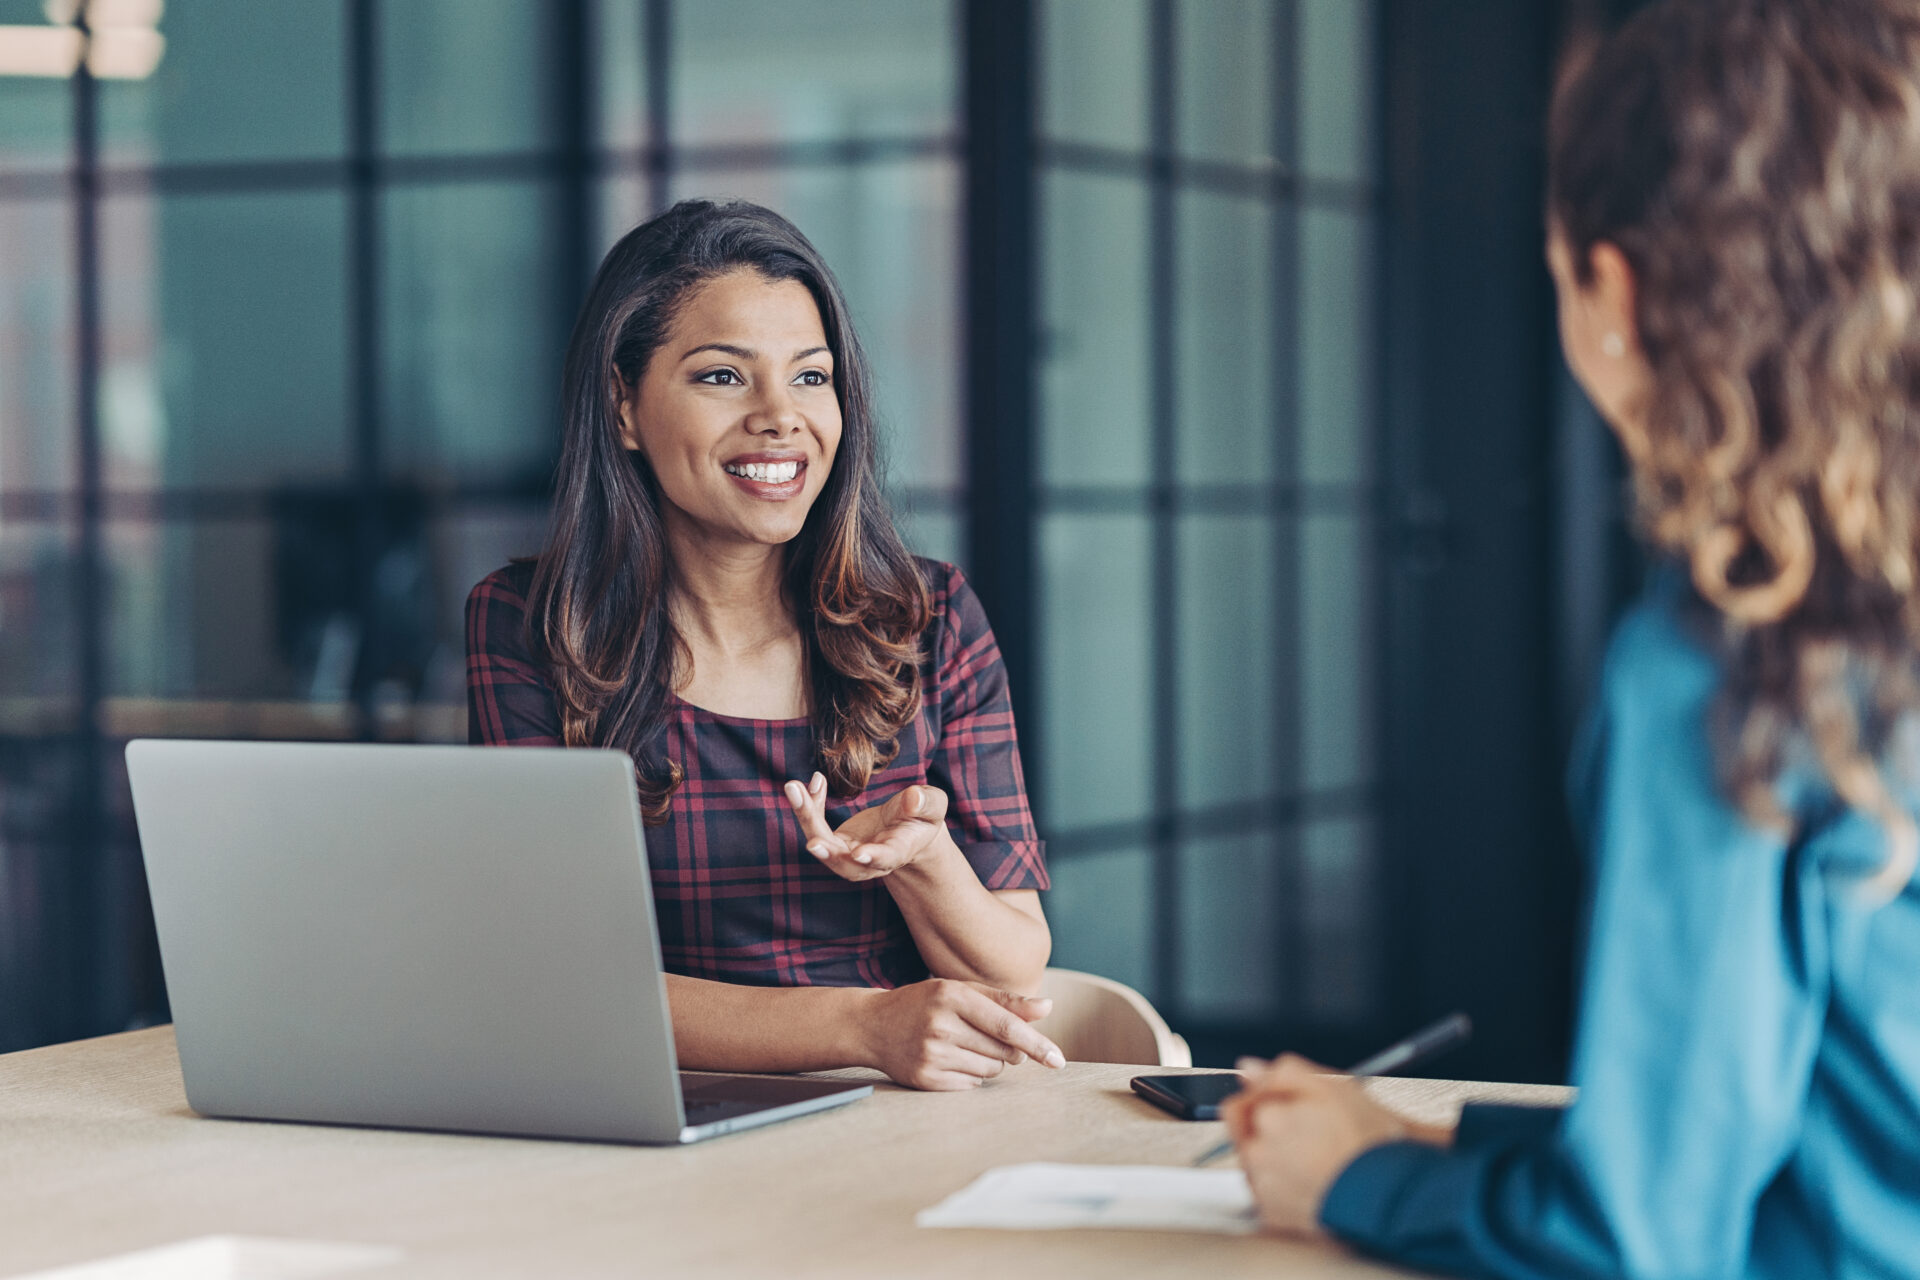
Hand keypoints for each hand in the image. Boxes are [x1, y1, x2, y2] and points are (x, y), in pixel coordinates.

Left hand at [783, 773, 951, 881]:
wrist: (906, 830)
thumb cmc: (922, 818)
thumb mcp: (933, 806)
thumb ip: (926, 803)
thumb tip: (913, 797)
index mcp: (898, 852)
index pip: (886, 858)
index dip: (874, 857)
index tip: (860, 854)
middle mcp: (869, 861)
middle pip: (845, 862)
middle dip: (828, 852)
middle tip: (813, 843)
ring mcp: (849, 855)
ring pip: (823, 846)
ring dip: (807, 819)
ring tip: (794, 789)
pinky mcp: (836, 843)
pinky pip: (816, 827)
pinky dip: (809, 806)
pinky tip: (807, 783)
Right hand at [856, 979, 1066, 1090]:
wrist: (872, 1025)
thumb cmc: (925, 1004)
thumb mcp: (961, 991)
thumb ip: (1005, 1000)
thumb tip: (1048, 1007)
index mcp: (952, 996)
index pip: (1006, 1026)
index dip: (1036, 1043)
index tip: (1058, 1059)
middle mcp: (940, 1025)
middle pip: (1003, 1052)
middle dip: (1009, 1049)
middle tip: (986, 1037)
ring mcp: (931, 1055)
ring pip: (990, 1070)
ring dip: (989, 1062)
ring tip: (963, 1046)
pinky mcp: (925, 1080)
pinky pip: (971, 1085)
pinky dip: (971, 1075)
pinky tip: (951, 1060)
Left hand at [1221, 1055, 1439, 1237]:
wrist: (1390, 1196)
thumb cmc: (1367, 1141)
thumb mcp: (1331, 1086)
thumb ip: (1283, 1072)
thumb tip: (1248, 1067)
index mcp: (1267, 1119)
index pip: (1240, 1105)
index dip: (1264, 1103)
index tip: (1286, 1108)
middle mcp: (1258, 1156)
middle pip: (1246, 1137)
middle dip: (1266, 1132)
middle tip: (1306, 1136)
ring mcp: (1264, 1190)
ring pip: (1257, 1168)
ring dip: (1275, 1161)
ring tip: (1316, 1161)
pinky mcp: (1274, 1219)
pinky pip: (1269, 1197)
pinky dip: (1284, 1190)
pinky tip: (1314, 1183)